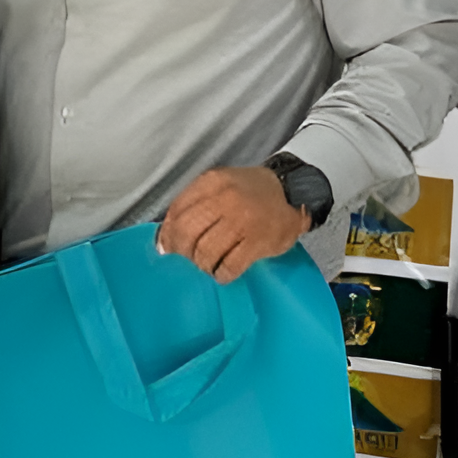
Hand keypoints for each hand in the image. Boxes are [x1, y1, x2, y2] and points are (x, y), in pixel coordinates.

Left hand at [158, 167, 311, 284]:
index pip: (177, 211)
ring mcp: (242, 221)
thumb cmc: (250, 192)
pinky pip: (229, 266)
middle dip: (182, 251)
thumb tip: (165, 238)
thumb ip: (193, 204)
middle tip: (188, 257)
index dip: (168, 234)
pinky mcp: (258, 242)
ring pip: (205, 252)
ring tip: (209, 264)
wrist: (293, 191)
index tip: (167, 246)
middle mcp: (225, 199)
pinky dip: (221, 274)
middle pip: (187, 233)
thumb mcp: (220, 185)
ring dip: (203, 264)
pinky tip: (223, 271)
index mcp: (211, 182)